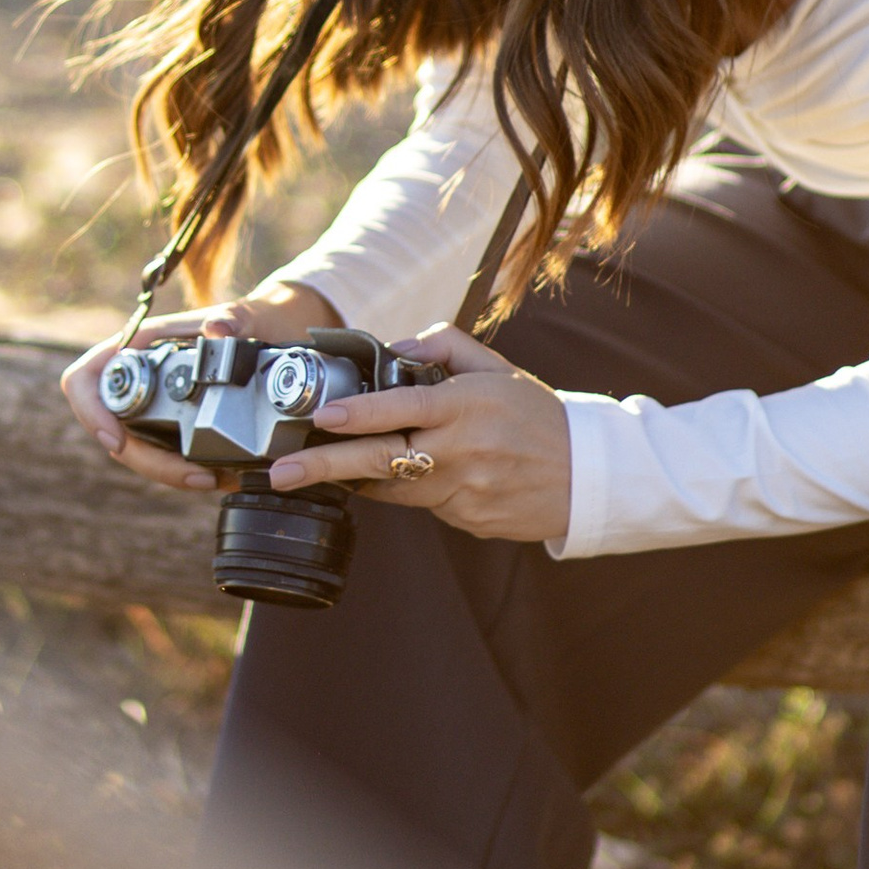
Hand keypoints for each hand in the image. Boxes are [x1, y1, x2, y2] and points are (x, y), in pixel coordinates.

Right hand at [58, 280, 330, 497]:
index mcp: (137, 347)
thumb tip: (216, 330)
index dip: (90, 413)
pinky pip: (165, 455)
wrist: (274, 332)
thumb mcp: (245, 316)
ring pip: (140, 451)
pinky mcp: (173, 425)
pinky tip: (221, 477)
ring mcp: (152, 404)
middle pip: (113, 432)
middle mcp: (138, 378)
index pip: (84, 380)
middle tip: (196, 476)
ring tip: (215, 480)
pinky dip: (187, 470)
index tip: (116, 442)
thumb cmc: (248, 318)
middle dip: (150, 463)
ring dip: (171, 473)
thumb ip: (232, 319)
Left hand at [266, 325, 572, 544]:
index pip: (403, 408)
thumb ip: (444, 347)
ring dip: (359, 478)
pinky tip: (408, 475)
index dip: (359, 414)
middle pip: (381, 460)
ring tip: (326, 469)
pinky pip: (422, 504)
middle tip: (281, 474)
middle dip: (324, 466)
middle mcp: (462, 451)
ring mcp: (464, 492)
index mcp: (467, 406)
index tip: (322, 416)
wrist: (588, 475)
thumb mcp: (497, 368)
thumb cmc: (537, 415)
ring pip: (394, 487)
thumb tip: (394, 349)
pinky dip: (408, 488)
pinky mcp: (467, 521)